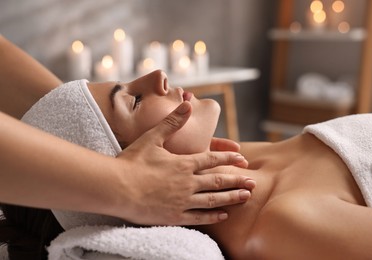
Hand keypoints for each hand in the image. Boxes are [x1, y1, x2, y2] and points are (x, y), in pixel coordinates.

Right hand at [116, 101, 254, 225]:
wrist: (116, 188)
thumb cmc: (131, 162)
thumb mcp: (152, 137)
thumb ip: (172, 122)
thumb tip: (187, 103)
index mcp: (183, 163)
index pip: (212, 159)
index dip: (228, 158)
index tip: (242, 159)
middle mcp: (187, 182)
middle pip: (218, 181)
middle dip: (236, 181)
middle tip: (253, 183)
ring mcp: (182, 200)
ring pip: (213, 200)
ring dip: (231, 198)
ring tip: (245, 197)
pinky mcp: (174, 215)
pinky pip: (199, 217)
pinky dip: (213, 216)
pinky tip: (223, 215)